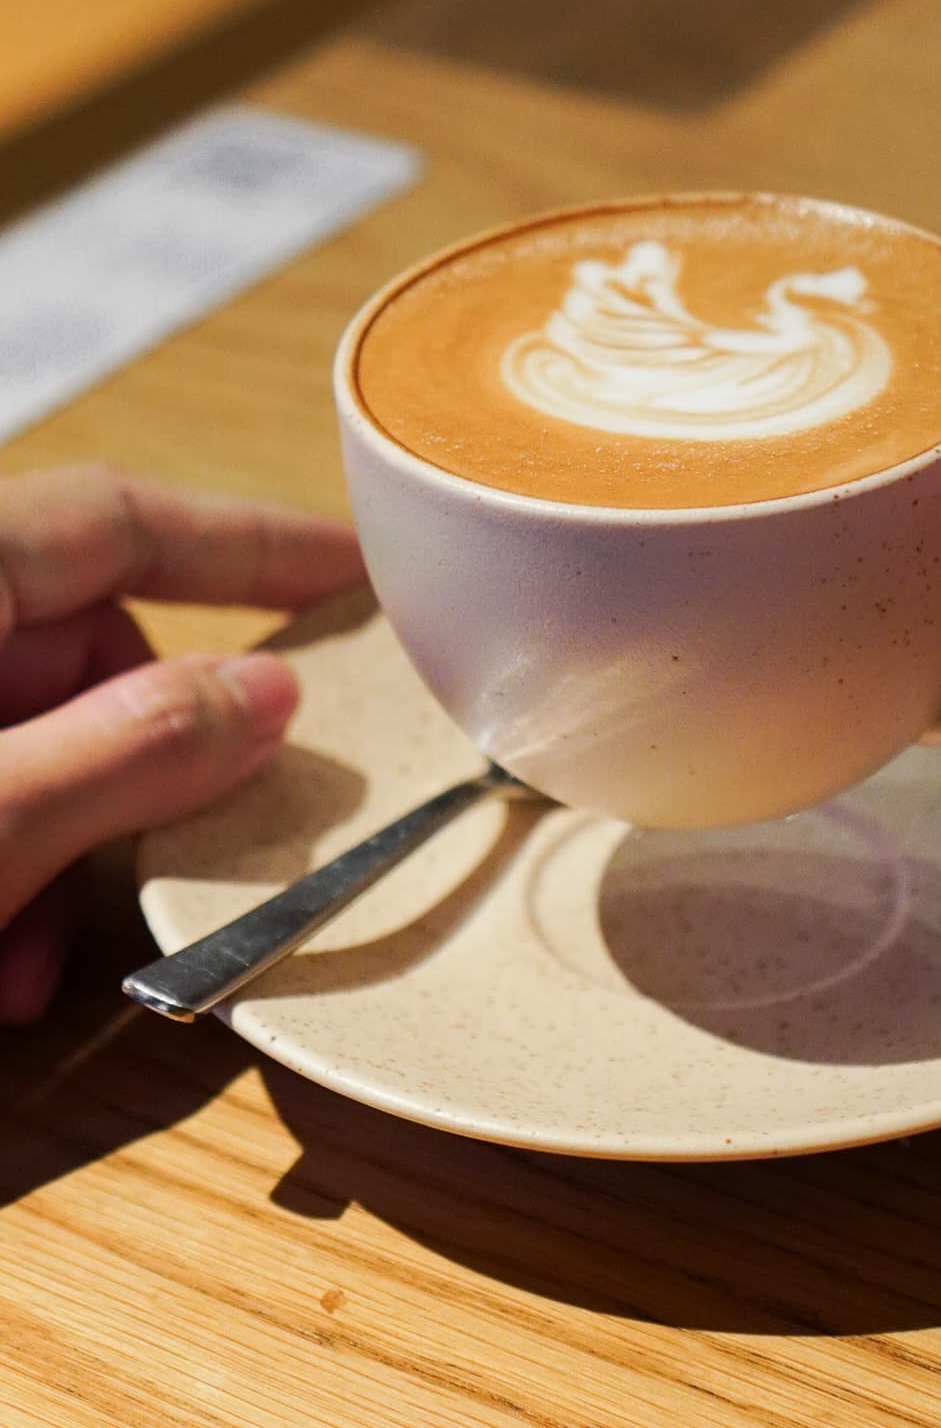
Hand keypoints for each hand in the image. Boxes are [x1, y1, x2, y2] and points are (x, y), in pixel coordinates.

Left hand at [0, 465, 364, 1022]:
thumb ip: (128, 749)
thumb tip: (272, 697)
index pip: (124, 519)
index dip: (251, 542)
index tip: (363, 570)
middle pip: (81, 648)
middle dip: (140, 763)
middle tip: (183, 858)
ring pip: (31, 735)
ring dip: (63, 844)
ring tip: (27, 963)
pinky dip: (6, 859)